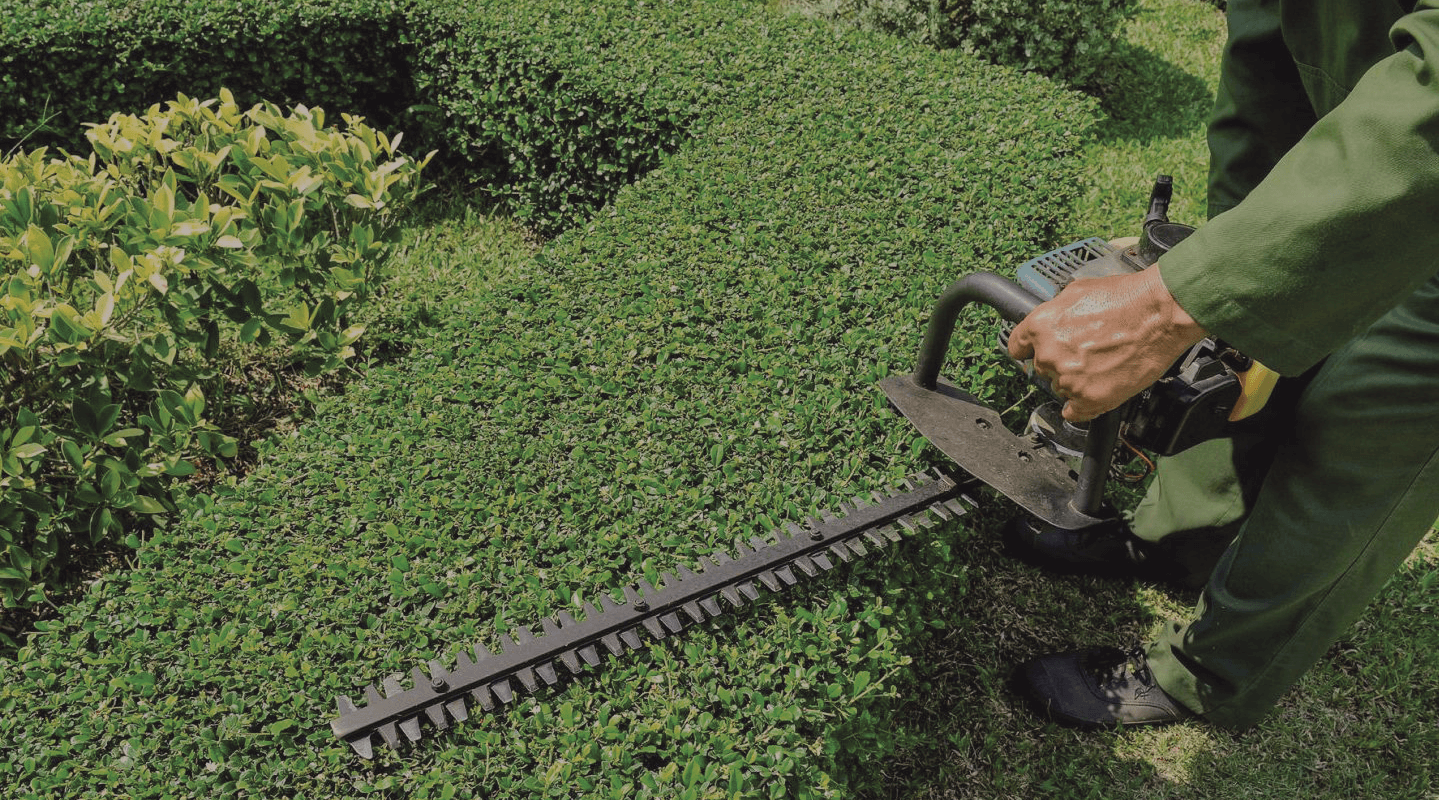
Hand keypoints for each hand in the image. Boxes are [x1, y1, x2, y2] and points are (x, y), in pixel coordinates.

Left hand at [1006, 265, 1207, 421]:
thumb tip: (1052, 320)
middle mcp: (1049, 355)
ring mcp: (1069, 380)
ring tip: (1102, 364)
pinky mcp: (1090, 399)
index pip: (1017, 347)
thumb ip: (1056, 311)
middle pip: (1043, 368)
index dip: (1029, 349)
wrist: (1160, 313)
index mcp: (1040, 326)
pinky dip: (1082, 406)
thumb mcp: (1077, 291)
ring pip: (1061, 388)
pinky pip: (1075, 412)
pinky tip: (1095, 392)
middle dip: (1060, 362)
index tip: (1035, 353)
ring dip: (1076, 381)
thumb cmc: (1126, 298)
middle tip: (1086, 352)